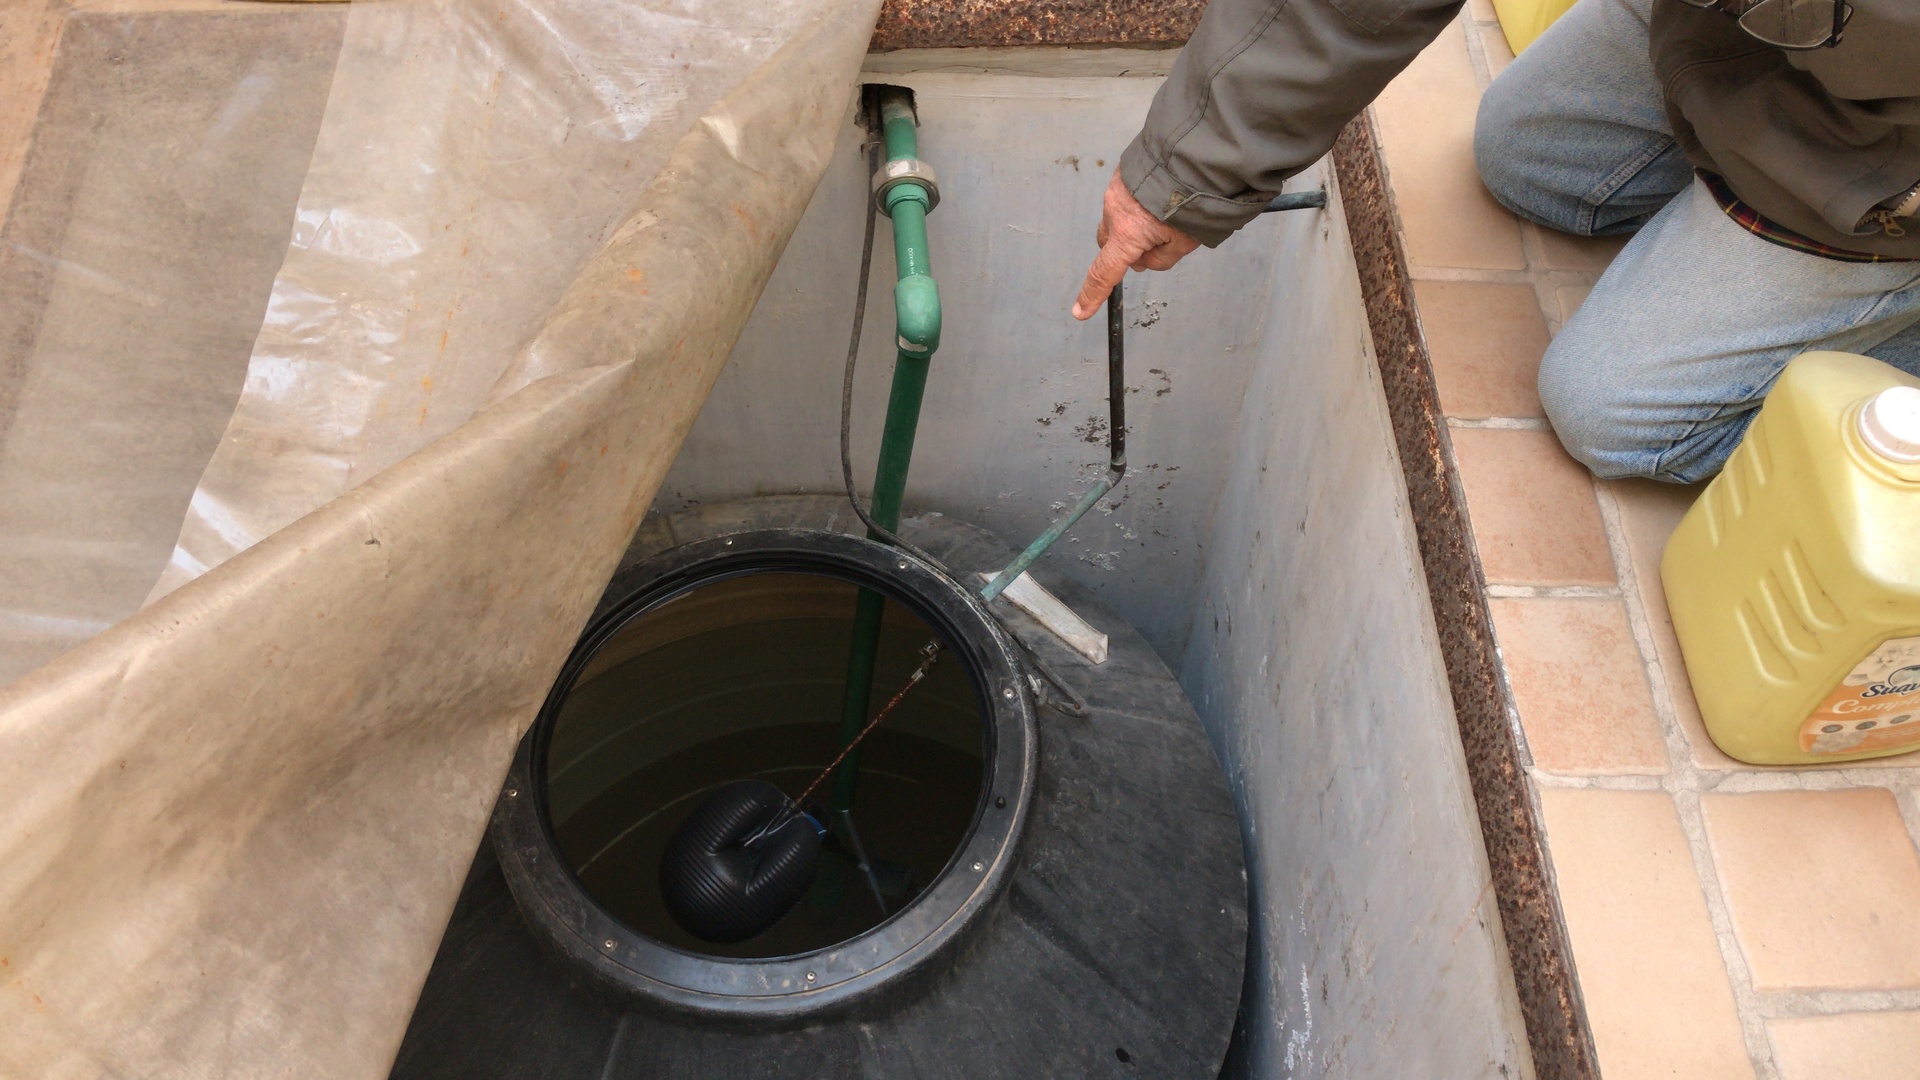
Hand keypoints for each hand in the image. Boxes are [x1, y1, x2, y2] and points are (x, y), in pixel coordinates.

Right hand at [1072, 169, 1199, 319]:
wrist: (1194, 155)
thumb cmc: (1193, 199)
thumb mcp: (1185, 243)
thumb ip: (1161, 259)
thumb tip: (1146, 258)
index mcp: (1128, 234)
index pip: (1104, 272)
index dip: (1093, 294)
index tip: (1080, 311)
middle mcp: (1115, 212)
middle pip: (1109, 242)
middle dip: (1124, 249)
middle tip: (1155, 244)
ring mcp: (1116, 190)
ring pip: (1118, 219)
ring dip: (1134, 223)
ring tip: (1165, 212)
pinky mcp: (1123, 174)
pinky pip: (1124, 197)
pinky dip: (1137, 203)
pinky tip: (1159, 197)